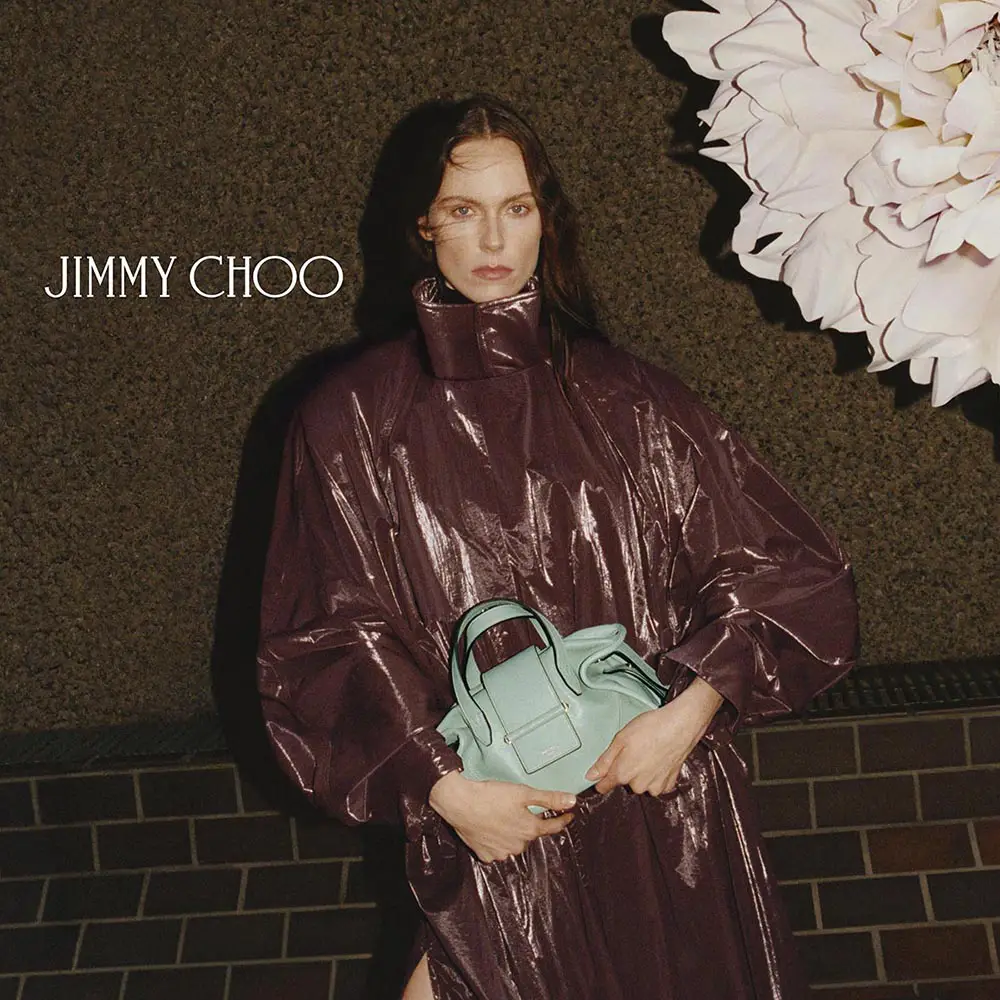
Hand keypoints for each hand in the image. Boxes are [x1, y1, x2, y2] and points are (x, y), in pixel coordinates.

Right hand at [428, 770, 575, 862]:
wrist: (460, 803)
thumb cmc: (491, 796)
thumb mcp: (524, 793)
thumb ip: (550, 799)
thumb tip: (572, 801)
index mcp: (529, 830)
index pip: (552, 827)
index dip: (562, 820)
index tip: (568, 815)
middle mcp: (517, 845)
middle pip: (530, 834)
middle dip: (530, 823)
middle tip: (522, 809)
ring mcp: (501, 852)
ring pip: (514, 843)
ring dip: (514, 833)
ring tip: (504, 816)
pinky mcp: (485, 854)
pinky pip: (497, 849)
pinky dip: (497, 840)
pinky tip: (492, 828)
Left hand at [585, 677, 723, 796]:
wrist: (681, 725)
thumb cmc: (652, 728)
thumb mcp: (620, 739)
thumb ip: (604, 761)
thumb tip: (591, 776)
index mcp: (623, 773)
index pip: (604, 786)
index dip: (601, 779)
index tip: (601, 774)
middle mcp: (639, 785)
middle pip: (624, 782)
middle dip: (626, 769)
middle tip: (633, 750)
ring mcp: (655, 786)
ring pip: (641, 783)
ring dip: (642, 773)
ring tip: (648, 752)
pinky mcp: (669, 784)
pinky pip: (656, 783)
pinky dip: (656, 774)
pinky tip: (658, 758)